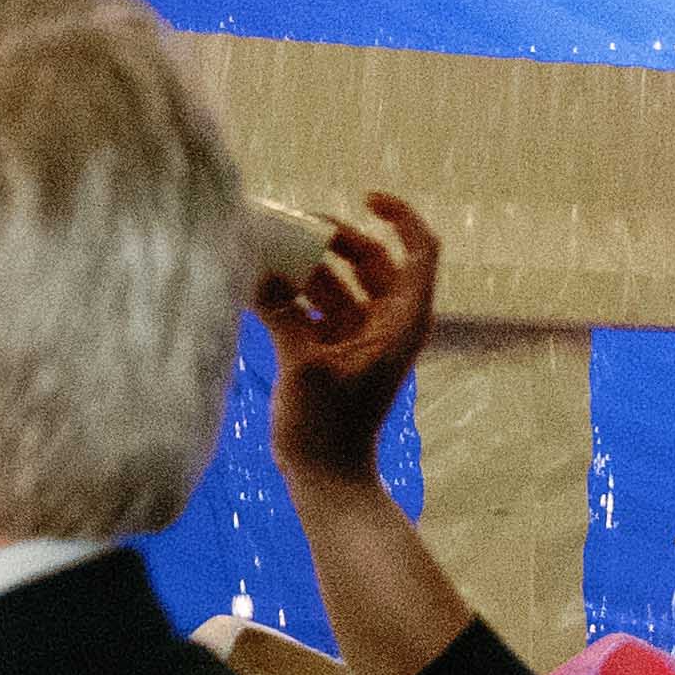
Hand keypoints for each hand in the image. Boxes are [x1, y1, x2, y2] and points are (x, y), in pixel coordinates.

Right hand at [253, 190, 440, 477]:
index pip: (419, 249)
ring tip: (263, 252)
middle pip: (370, 260)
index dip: (399, 215)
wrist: (326, 477)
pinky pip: (313, 308)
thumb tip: (255, 270)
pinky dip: (289, 296)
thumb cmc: (328, 427)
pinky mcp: (330, 351)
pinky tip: (254, 286)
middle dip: (333, 239)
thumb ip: (281, 312)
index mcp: (402, 320)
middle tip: (291, 227)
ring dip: (303, 268)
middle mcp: (386, 321)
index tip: (362, 198)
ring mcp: (358, 336)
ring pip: (336, 283)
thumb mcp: (304, 365)